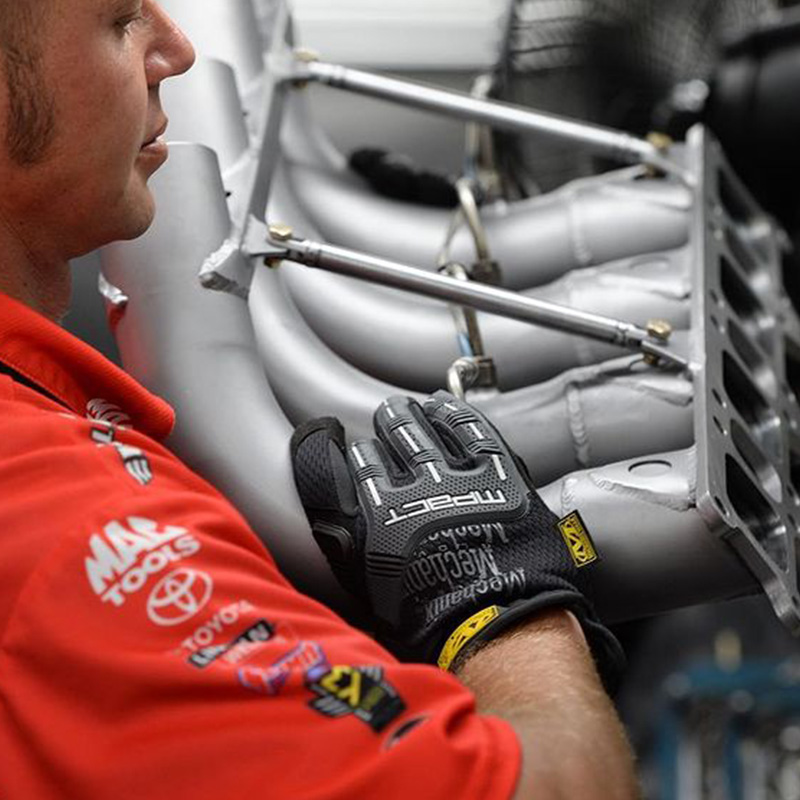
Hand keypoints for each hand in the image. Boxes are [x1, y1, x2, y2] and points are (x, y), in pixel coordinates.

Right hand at [291, 392, 623, 688]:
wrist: (498, 623)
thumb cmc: (431, 616)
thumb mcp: (368, 582)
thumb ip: (341, 533)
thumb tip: (326, 492)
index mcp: (382, 512)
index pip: (363, 464)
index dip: (360, 453)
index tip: (361, 449)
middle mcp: (419, 486)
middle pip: (398, 437)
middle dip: (390, 422)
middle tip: (387, 412)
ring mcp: (462, 477)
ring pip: (433, 429)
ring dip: (419, 414)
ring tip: (411, 405)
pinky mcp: (500, 474)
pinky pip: (475, 432)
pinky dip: (459, 416)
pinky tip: (449, 407)